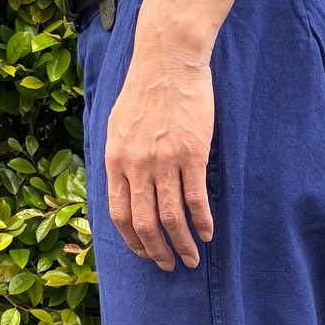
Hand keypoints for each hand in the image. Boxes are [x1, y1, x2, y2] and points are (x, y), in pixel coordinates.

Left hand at [104, 15, 215, 269]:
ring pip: (171, 218)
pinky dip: (202, 222)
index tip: (145, 253)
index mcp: (116, 161)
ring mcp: (164, 161)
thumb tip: (123, 186)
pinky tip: (208, 233)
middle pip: (145, 223)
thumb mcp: (117, 126)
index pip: (119, 215)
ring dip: (182, 244)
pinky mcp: (192, 154)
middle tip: (170, 265)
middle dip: (157, 252)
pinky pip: (196, 199)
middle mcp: (136, 166)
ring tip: (192, 258)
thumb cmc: (144, 90)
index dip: (133, 241)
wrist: (168, 59)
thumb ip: (120, 159)